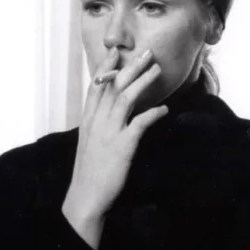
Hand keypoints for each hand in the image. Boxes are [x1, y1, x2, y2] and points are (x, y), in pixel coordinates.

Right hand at [62, 48, 167, 248]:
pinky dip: (152, 113)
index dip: (105, 67)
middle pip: (113, 86)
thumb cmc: (89, 172)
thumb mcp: (89, 143)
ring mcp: (108, 132)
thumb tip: (112, 115)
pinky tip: (164, 108)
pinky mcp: (122, 146)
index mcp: (87, 120)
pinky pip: (139, 124)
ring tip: (156, 70)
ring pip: (125, 98)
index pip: (96, 86)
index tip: (115, 52)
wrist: (86, 196)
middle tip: (145, 53)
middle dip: (130, 67)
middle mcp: (96, 122)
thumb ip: (98, 126)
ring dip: (142, 81)